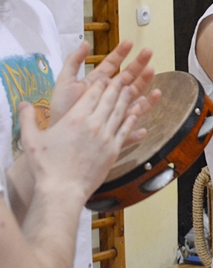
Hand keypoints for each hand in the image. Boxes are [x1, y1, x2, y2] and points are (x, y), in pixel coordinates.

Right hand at [20, 76, 139, 203]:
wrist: (63, 189)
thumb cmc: (46, 166)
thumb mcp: (31, 140)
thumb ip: (27, 119)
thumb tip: (22, 104)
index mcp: (75, 118)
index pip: (92, 95)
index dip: (100, 85)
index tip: (104, 78)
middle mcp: (94, 124)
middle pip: (109, 100)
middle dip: (116, 87)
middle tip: (122, 78)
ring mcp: (106, 137)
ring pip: (120, 112)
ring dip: (126, 99)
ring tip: (131, 90)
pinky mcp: (114, 150)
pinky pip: (126, 130)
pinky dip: (131, 119)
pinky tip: (135, 113)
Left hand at [50, 41, 160, 145]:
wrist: (60, 134)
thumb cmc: (61, 110)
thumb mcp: (64, 82)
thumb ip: (73, 62)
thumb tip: (85, 43)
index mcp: (98, 83)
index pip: (113, 64)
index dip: (122, 53)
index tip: (130, 42)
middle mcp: (110, 95)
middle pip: (129, 77)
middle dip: (139, 64)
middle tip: (149, 52)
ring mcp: (116, 110)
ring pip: (136, 96)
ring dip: (145, 86)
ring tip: (153, 76)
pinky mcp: (118, 126)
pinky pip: (133, 122)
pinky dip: (144, 114)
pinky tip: (149, 103)